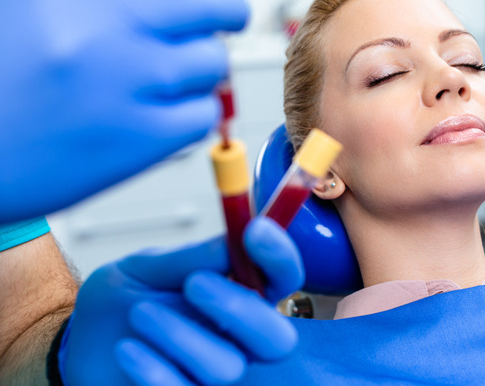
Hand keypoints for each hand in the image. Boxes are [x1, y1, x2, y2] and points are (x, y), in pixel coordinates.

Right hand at [0, 0, 262, 222]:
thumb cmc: (6, 75)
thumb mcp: (47, 1)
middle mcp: (114, 19)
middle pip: (220, 5)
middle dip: (228, 16)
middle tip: (221, 28)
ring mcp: (131, 78)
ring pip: (215, 63)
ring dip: (198, 74)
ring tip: (156, 84)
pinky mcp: (142, 136)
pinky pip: (204, 114)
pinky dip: (187, 117)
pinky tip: (151, 118)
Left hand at [58, 218, 303, 384]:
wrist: (82, 348)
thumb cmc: (121, 304)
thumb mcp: (146, 267)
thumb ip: (190, 257)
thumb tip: (233, 238)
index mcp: (241, 293)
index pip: (283, 277)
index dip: (280, 256)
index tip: (254, 231)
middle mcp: (239, 337)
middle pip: (277, 337)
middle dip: (239, 308)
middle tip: (194, 283)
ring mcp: (218, 373)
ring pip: (229, 367)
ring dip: (180, 336)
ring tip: (140, 314)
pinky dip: (154, 370)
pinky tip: (129, 349)